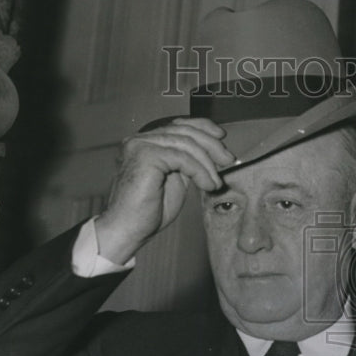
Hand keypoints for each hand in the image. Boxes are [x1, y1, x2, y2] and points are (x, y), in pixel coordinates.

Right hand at [94, 117, 234, 263]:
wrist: (127, 229)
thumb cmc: (147, 212)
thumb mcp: (175, 180)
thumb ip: (187, 163)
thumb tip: (212, 154)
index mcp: (146, 142)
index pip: (178, 125)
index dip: (203, 127)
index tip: (221, 137)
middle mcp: (140, 139)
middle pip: (184, 131)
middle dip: (211, 144)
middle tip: (228, 159)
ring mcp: (140, 145)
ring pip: (186, 143)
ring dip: (207, 163)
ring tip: (215, 182)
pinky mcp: (145, 155)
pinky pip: (182, 158)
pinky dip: (200, 171)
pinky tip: (207, 185)